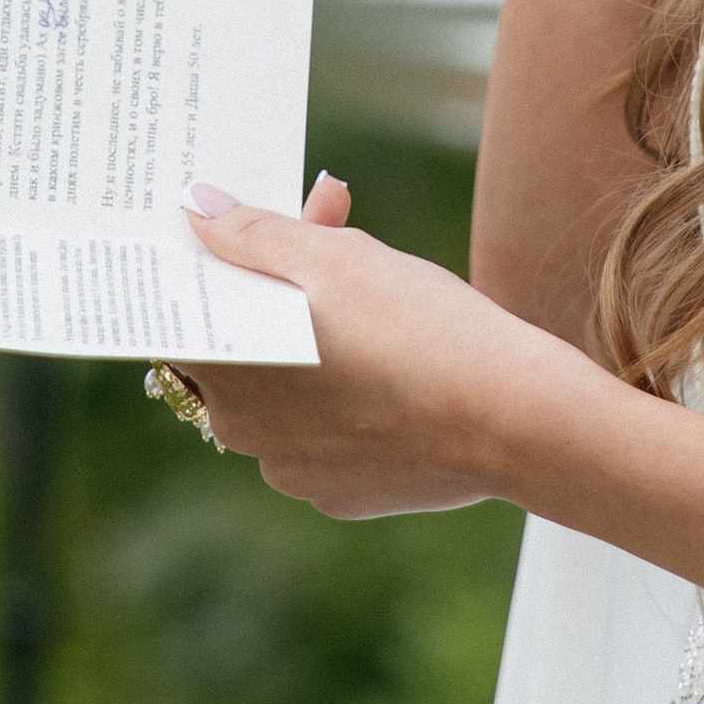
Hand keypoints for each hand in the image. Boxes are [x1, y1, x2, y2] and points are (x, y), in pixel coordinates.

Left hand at [176, 175, 616, 518]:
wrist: (513, 416)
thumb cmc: (416, 327)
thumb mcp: (332, 256)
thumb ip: (254, 233)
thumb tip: (195, 209)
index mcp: (227, 375)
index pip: (189, 316)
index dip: (218, 263)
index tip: (248, 229)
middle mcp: (246, 435)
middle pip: (241, 345)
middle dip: (275, 282)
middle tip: (330, 226)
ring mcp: (296, 472)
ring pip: (285, 388)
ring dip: (312, 337)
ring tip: (373, 288)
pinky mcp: (345, 494)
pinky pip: (326, 430)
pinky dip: (348, 391)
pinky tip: (393, 358)